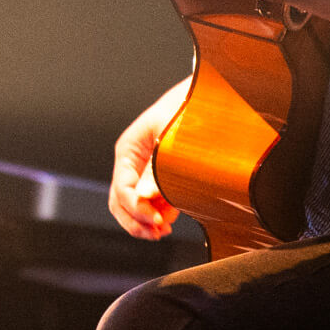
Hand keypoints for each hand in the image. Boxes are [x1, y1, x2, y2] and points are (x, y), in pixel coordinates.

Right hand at [110, 80, 187, 239]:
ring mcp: (146, 169)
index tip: (156, 220)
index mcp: (129, 148)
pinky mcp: (160, 176)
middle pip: (120, 200)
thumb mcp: (171, 138)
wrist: (209, 97)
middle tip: (156, 232)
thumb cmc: (188, 108)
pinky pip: (150, 202)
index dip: (136, 208)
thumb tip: (143, 197)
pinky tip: (171, 217)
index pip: (122, 187)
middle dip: (135, 220)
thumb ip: (156, 170)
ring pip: (133, 205)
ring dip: (145, 221)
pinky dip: (157, 214)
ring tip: (164, 229)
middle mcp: (134, 160)